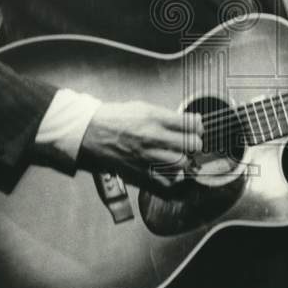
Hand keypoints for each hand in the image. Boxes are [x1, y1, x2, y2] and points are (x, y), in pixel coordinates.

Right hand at [78, 101, 203, 189]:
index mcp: (154, 118)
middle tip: (192, 142)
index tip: (197, 127)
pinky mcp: (139, 171)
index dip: (198, 126)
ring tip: (182, 156)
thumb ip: (164, 116)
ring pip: (181, 163)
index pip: (190, 124)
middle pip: (191, 144)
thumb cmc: (114, 117)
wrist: (90, 132)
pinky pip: (165, 180)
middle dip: (195, 143)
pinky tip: (170, 170)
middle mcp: (153, 137)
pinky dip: (172, 177)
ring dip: (185, 160)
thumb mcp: (142, 107)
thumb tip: (184, 123)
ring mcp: (146, 156)